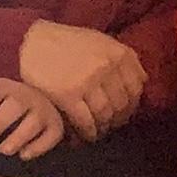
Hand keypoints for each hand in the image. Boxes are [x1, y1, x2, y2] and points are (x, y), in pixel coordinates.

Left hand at [0, 78, 64, 159]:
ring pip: (35, 120)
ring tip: (3, 151)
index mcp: (2, 88)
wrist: (23, 114)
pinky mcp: (55, 126)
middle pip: (15, 104)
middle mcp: (25, 95)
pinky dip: (39, 146)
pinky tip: (24, 156)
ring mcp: (43, 110)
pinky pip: (52, 134)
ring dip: (19, 136)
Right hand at [19, 20, 144, 141]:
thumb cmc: (71, 42)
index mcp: (119, 53)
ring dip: (104, 127)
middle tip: (112, 125)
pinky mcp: (68, 95)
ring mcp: (88, 81)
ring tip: (100, 131)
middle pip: (122, 103)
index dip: (133, 104)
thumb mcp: (103, 42)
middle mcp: (107, 67)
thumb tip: (141, 81)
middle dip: (119, 118)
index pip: (137, 87)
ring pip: (105, 114)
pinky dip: (89, 132)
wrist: (36, 42)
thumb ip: (122, 60)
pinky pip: (85, 121)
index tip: (126, 112)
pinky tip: (88, 135)